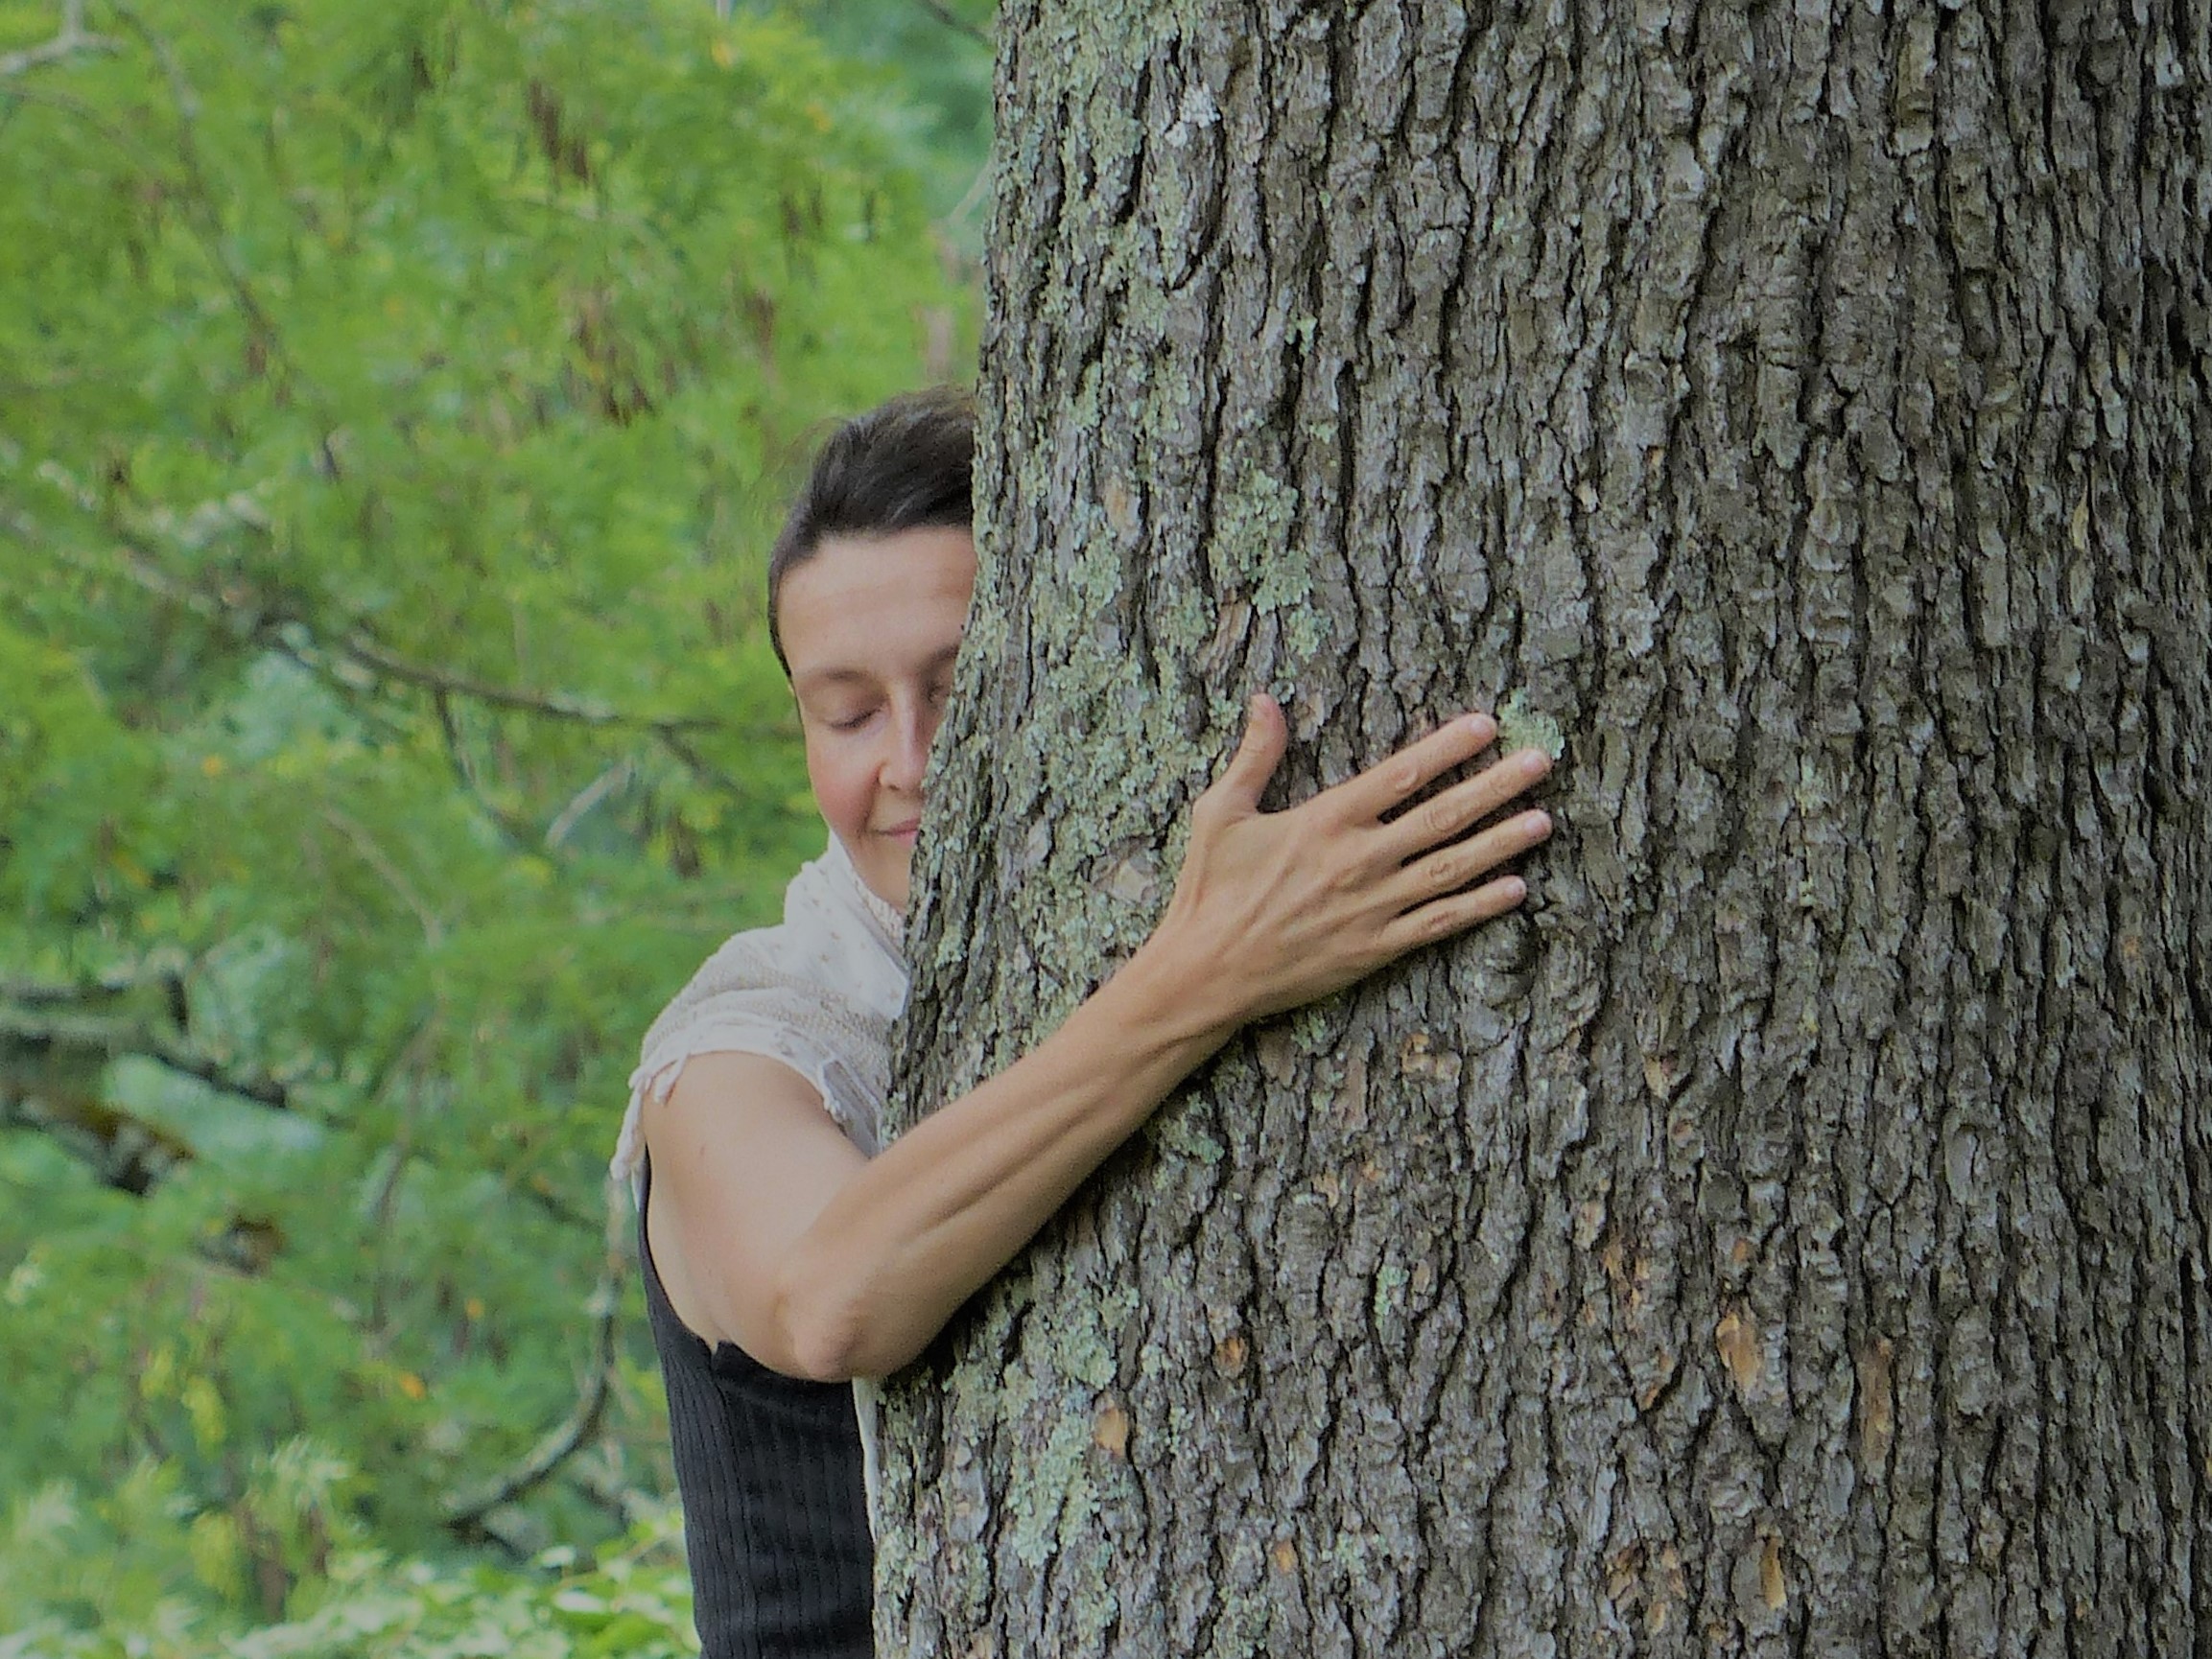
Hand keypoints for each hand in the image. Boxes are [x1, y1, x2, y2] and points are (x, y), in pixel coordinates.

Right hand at [1142, 694, 1552, 1037]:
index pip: (1401, 775)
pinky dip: (1479, 907)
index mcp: (1323, 821)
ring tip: (1543, 820)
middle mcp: (1358, 861)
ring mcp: (1372, 907)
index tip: (1488, 725)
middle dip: (1495, 787)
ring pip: (1451, 868)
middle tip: (1540, 762)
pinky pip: (1439, 924)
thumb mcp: (1220, 813)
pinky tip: (1515, 889)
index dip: (1448, 747)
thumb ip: (1254, 756)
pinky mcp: (1375, 948)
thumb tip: (1266, 700)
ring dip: (1501, 843)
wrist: (1206, 973)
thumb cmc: (1210, 890)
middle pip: (1442, 817)